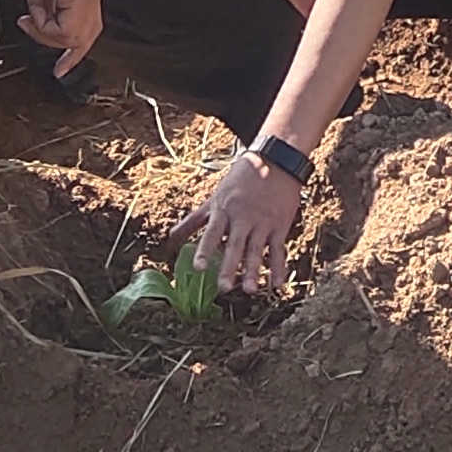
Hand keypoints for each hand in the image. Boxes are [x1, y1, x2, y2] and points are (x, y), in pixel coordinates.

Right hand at [2, 0, 105, 78]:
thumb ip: (46, 3)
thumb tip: (39, 21)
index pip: (89, 25)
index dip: (75, 49)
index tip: (61, 66)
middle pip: (87, 36)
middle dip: (66, 53)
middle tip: (55, 67)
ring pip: (75, 36)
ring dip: (47, 33)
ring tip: (30, 15)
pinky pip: (65, 29)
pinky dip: (45, 26)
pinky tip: (32, 9)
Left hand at [186, 147, 305, 296]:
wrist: (276, 160)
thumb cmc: (241, 179)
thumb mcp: (216, 196)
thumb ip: (195, 219)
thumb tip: (171, 238)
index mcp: (224, 209)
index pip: (212, 233)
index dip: (205, 250)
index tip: (198, 268)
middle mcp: (243, 217)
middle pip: (235, 245)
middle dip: (230, 267)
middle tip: (224, 288)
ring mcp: (263, 222)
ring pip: (257, 250)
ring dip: (254, 271)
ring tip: (250, 291)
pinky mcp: (280, 225)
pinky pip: (279, 249)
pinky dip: (279, 268)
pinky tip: (277, 285)